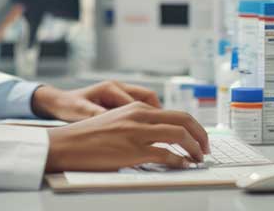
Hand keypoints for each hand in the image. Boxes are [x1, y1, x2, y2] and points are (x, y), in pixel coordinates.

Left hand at [31, 80, 161, 121]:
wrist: (58, 102)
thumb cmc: (68, 106)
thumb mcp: (81, 112)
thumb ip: (98, 117)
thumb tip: (113, 125)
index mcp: (110, 88)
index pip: (138, 100)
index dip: (150, 116)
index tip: (158, 131)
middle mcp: (118, 87)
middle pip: (148, 97)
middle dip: (159, 114)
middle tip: (166, 130)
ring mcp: (119, 93)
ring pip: (145, 102)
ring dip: (153, 115)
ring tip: (159, 132)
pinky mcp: (117, 100)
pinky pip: (138, 106)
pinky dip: (144, 117)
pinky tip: (145, 131)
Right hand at [44, 101, 210, 172]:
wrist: (67, 143)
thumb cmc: (90, 136)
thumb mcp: (117, 120)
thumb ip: (138, 124)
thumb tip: (161, 137)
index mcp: (137, 107)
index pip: (175, 113)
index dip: (193, 127)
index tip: (199, 139)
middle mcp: (139, 115)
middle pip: (183, 120)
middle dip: (201, 135)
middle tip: (206, 148)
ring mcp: (137, 132)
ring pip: (179, 135)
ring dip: (194, 149)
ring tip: (198, 159)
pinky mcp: (133, 150)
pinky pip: (166, 155)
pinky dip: (179, 161)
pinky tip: (182, 166)